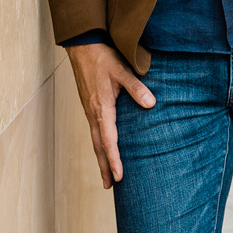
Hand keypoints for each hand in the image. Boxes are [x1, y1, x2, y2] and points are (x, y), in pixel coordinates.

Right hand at [65, 41, 153, 187]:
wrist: (81, 46)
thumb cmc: (102, 57)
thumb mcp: (122, 70)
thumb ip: (137, 88)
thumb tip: (151, 104)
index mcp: (101, 108)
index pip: (108, 140)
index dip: (114, 160)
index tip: (120, 176)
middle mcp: (93, 113)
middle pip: (98, 146)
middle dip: (104, 166)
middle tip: (110, 186)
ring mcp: (89, 110)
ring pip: (95, 139)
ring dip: (100, 158)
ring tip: (106, 175)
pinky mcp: (89, 106)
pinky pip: (94, 130)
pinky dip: (99, 144)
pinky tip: (104, 148)